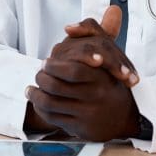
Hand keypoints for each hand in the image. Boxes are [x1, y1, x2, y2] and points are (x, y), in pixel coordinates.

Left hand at [25, 6, 140, 140]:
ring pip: (51, 103)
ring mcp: (87, 114)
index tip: (45, 63)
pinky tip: (38, 102)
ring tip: (30, 89)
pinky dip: (41, 109)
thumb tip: (68, 27)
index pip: (72, 70)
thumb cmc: (110, 80)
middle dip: (41, 79)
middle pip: (56, 86)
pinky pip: (53, 118)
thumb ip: (91, 31)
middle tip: (37, 74)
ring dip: (35, 95)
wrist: (125, 116)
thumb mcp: (109, 51)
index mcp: (101, 77)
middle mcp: (95, 96)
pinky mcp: (80, 128)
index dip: (54, 66)